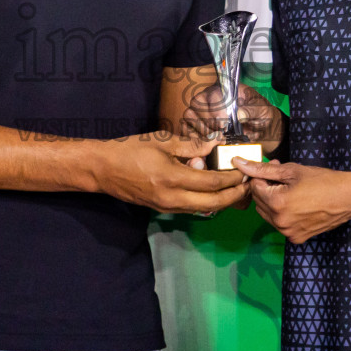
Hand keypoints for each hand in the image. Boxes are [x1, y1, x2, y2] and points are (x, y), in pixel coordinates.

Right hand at [95, 134, 248, 214]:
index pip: (212, 182)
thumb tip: (215, 142)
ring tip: (236, 188)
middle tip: (247, 184)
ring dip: (223, 200)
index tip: (244, 169)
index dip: (232, 177)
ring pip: (204, 208)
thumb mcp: (161, 141)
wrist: (103, 170)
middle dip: (234, 195)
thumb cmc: (130, 150)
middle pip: (214, 202)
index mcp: (173, 178)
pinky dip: (207, 201)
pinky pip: (192, 208)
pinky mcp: (163, 209)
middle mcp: (173, 198)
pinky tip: (213, 191)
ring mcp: (168, 207)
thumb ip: (191, 145)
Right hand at [183, 83, 284, 149]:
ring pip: (189, 116)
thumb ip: (252, 111)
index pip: (213, 93)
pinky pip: (186, 129)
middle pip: (196, 104)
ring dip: (201, 131)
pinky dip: (193, 138)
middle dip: (208, 122)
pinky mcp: (196, 124)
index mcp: (226, 89)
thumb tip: (239, 114)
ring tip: (215, 141)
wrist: (260, 129)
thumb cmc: (260, 116)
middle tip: (221, 135)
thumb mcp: (262, 111)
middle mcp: (210, 96)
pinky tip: (205, 146)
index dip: (217, 109)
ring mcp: (201, 110)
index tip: (224, 125)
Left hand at [232, 160, 350, 243]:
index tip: (274, 168)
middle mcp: (280, 222)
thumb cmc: (322, 180)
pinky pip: (280, 224)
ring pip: (267, 215)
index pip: (254, 187)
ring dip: (272, 202)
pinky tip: (297, 204)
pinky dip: (283, 214)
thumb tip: (238, 163)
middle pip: (258, 202)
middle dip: (266, 188)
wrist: (349, 197)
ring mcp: (288, 232)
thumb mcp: (291, 170)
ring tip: (291, 190)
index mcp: (276, 203)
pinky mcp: (296, 238)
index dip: (262, 175)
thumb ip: (262, 169)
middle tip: (283, 177)